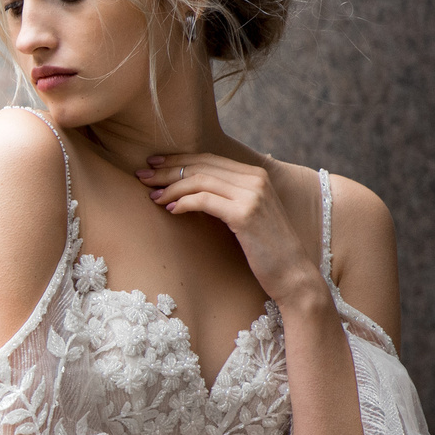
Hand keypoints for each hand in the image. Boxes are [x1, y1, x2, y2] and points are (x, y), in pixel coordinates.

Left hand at [138, 153, 322, 307]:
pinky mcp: (245, 214)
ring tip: (153, 196)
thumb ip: (229, 198)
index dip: (178, 160)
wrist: (293, 275)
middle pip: (201, 166)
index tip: (154, 164)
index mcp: (256, 175)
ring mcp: (252, 195)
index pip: (208, 159)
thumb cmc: (267, 250)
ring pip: (200, 180)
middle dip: (167, 169)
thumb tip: (193, 191)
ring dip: (171, 187)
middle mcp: (255, 179)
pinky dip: (184, 202)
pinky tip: (171, 210)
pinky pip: (205, 200)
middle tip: (142, 175)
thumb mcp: (248, 216)